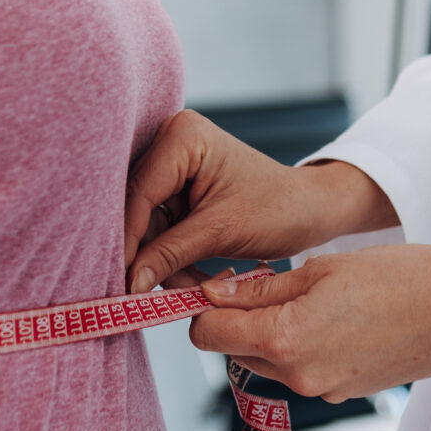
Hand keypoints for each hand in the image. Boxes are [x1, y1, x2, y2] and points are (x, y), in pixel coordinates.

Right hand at [124, 111, 398, 292]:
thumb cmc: (278, 209)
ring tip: (188, 288)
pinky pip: (160, 229)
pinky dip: (172, 257)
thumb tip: (128, 281)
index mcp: (182, 136)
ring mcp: (172, 167)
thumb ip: (169, 253)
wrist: (309, 212)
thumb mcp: (220, 233)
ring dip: (163, 262)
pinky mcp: (177, 191)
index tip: (122, 280)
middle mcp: (171, 143)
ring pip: (147, 225)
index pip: (140, 192)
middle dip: (148, 253)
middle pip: (138, 208)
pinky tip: (192, 276)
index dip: (129, 239)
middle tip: (148, 293)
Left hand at [189, 245, 430, 402]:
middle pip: (234, 350)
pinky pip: (303, 370)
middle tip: (268, 282)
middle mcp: (297, 374)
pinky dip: (305, 347)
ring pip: (268, 362)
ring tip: (311, 299)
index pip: (207, 333)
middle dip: (240, 320)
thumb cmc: (400, 278)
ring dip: (272, 334)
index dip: (203, 307)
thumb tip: (215, 292)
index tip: (217, 283)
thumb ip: (263, 288)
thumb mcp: (321, 268)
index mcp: (284, 339)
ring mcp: (322, 388)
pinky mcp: (344, 391)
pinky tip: (337, 320)